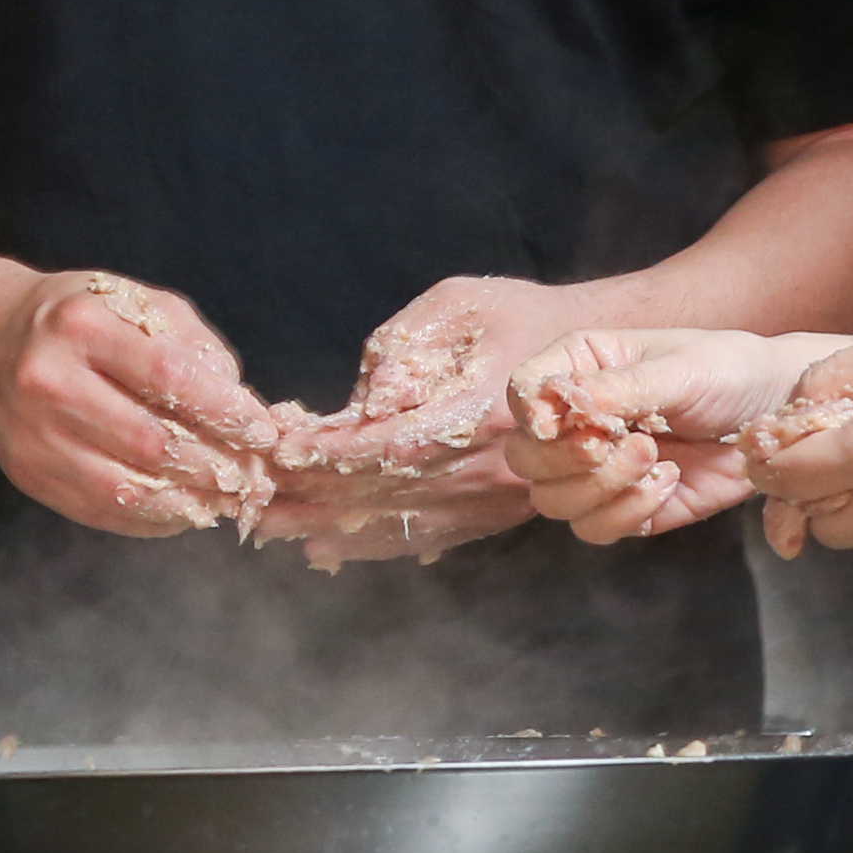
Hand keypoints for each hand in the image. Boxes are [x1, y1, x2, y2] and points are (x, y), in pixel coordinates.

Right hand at [0, 263, 292, 540]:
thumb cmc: (75, 321)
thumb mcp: (131, 303)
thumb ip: (190, 343)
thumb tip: (240, 402)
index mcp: (81, 326)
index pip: (167, 377)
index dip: (224, 411)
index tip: (262, 430)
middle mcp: (48, 381)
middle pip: (150, 442)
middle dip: (215, 464)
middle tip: (254, 473)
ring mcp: (32, 436)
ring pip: (126, 489)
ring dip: (190, 501)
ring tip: (227, 497)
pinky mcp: (28, 476)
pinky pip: (102, 512)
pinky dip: (153, 519)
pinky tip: (185, 509)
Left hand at [238, 275, 630, 567]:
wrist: (602, 365)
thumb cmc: (525, 318)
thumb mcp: (462, 305)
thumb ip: (405, 347)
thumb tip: (363, 403)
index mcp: (483, 411)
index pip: (395, 444)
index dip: (335, 453)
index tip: (284, 451)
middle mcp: (491, 466)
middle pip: (389, 492)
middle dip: (314, 497)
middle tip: (251, 501)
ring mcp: (496, 498)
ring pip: (403, 524)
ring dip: (333, 529)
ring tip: (274, 530)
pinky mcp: (496, 513)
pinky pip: (429, 535)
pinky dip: (374, 543)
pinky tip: (328, 547)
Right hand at [499, 327, 845, 543]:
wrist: (779, 417)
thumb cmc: (728, 372)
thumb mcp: (682, 368)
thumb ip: (623, 388)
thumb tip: (563, 403)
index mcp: (579, 370)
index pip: (523, 392)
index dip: (530, 412)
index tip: (557, 422)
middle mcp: (577, 423)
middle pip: (524, 458)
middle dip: (563, 459)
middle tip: (612, 444)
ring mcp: (598, 471)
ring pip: (553, 502)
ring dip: (600, 488)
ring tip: (654, 459)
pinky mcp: (627, 509)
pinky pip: (597, 529)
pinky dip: (628, 512)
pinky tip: (669, 483)